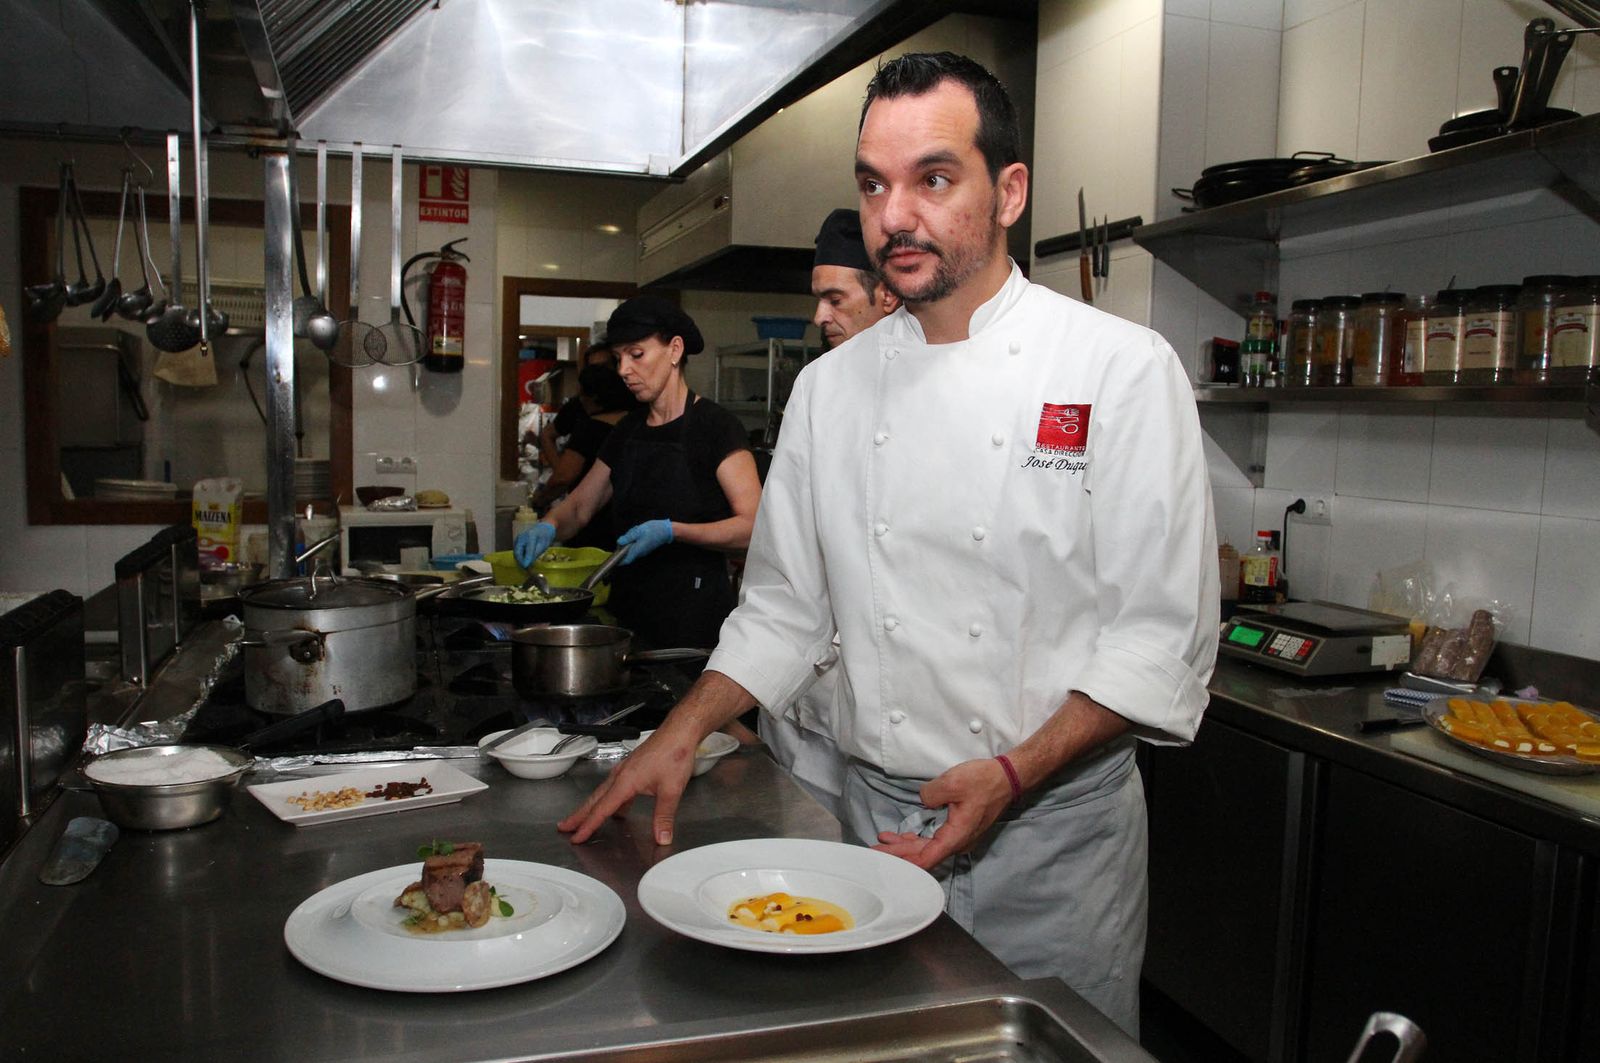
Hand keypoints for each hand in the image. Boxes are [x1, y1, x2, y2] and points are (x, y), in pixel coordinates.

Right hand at [513, 521, 556, 567]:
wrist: (542, 528)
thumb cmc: (545, 536)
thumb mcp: (543, 545)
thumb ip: (536, 553)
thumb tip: (529, 563)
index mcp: (531, 536)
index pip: (528, 549)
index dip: (526, 559)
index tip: (525, 566)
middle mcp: (522, 536)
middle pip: (518, 551)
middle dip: (520, 561)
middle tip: (525, 568)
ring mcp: (518, 538)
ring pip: (516, 552)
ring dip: (519, 559)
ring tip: (525, 566)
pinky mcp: (517, 541)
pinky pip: (517, 551)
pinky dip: (520, 556)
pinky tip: (524, 560)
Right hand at [558, 725, 699, 844]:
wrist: (679, 732)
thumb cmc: (674, 754)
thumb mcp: (671, 790)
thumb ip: (664, 816)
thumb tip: (662, 837)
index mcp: (625, 781)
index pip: (602, 809)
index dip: (588, 825)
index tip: (576, 837)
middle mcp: (620, 775)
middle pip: (594, 799)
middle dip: (578, 815)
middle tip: (564, 827)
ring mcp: (625, 770)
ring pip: (603, 792)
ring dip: (591, 807)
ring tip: (584, 819)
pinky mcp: (632, 768)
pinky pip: (615, 787)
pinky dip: (610, 800)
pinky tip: (617, 809)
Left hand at [616, 519, 672, 563]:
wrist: (667, 531)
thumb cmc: (653, 530)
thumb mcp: (638, 531)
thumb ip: (628, 537)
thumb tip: (618, 543)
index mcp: (637, 550)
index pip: (626, 561)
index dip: (618, 561)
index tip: (613, 558)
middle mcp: (640, 553)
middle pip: (627, 554)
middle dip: (623, 546)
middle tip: (627, 535)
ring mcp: (643, 551)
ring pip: (631, 549)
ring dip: (629, 542)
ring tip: (635, 531)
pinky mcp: (645, 548)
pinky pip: (636, 546)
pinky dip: (634, 540)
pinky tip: (638, 532)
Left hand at [871, 758, 1012, 869]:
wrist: (1008, 778)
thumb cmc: (983, 781)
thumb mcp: (952, 782)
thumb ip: (930, 795)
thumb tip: (924, 801)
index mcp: (955, 837)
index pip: (924, 860)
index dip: (901, 861)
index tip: (882, 858)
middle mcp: (957, 843)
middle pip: (923, 856)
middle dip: (897, 854)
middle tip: (874, 851)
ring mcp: (960, 838)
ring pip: (928, 849)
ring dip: (905, 846)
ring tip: (884, 841)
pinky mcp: (960, 831)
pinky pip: (935, 841)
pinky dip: (917, 840)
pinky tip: (904, 837)